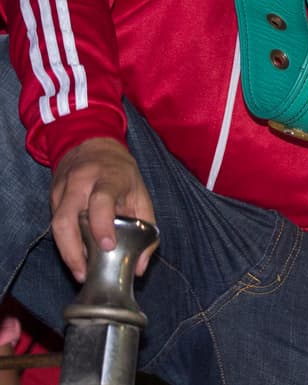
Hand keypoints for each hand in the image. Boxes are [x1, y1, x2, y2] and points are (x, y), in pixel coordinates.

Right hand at [49, 137, 155, 281]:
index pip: (101, 200)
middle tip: (85, 273)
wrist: (91, 145)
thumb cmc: (121, 173)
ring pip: (56, 224)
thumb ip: (146, 227)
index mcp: (108, 177)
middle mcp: (81, 182)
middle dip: (72, 250)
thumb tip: (139, 267)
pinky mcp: (52, 197)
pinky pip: (55, 224)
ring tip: (80, 272)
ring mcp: (62, 189)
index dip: (102, 224)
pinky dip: (65, 242)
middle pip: (66, 218)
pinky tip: (76, 255)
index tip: (107, 246)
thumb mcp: (141, 193)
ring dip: (66, 252)